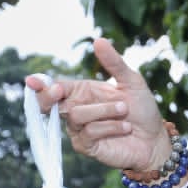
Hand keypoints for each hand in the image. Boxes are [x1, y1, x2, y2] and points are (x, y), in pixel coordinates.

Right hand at [26, 37, 169, 172]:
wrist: (155, 140)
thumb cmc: (143, 111)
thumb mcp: (132, 82)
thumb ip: (114, 63)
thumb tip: (98, 40)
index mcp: (82, 92)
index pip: (56, 86)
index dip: (41, 85)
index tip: (31, 81)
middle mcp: (77, 110)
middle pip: (50, 103)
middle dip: (49, 96)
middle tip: (58, 91)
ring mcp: (79, 130)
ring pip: (76, 115)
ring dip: (103, 111)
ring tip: (124, 110)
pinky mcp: (86, 147)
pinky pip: (89, 133)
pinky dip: (109, 127)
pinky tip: (125, 128)